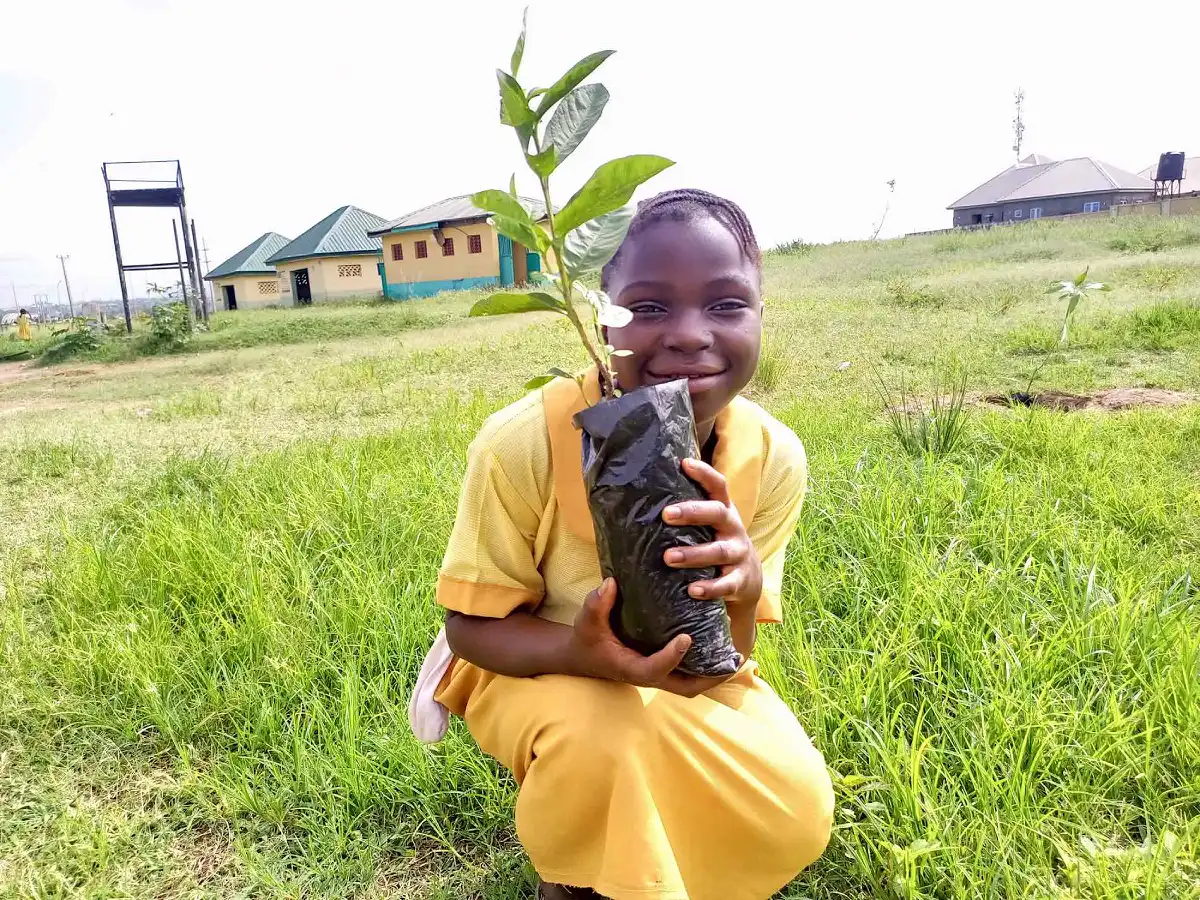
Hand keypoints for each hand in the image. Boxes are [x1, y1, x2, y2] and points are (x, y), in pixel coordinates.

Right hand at [570, 578, 733, 697]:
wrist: (582, 655)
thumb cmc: (587, 638)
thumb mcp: (586, 620)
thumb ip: (597, 603)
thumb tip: (611, 583)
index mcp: (631, 667)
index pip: (655, 669)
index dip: (672, 657)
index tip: (686, 638)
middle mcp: (648, 675)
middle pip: (685, 688)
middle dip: (711, 678)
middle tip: (732, 659)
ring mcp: (656, 674)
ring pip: (691, 684)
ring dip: (714, 675)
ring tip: (735, 656)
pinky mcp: (660, 668)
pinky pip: (688, 674)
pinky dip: (706, 667)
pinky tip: (721, 649)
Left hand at [661, 458, 762, 608]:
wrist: (748, 578)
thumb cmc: (716, 542)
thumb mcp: (709, 525)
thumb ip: (687, 513)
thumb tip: (639, 498)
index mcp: (724, 511)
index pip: (718, 486)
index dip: (704, 473)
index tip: (684, 463)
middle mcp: (733, 528)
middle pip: (717, 514)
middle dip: (693, 512)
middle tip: (666, 514)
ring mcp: (738, 554)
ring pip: (718, 551)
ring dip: (694, 554)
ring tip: (669, 557)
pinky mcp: (739, 580)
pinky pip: (726, 584)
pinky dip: (710, 587)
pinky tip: (693, 590)